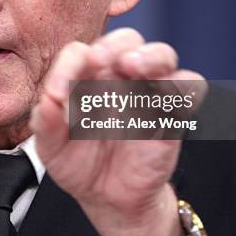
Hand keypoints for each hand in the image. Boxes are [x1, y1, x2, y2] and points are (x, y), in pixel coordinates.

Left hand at [30, 28, 205, 235]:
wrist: (106, 196)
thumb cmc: (76, 161)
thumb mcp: (51, 147)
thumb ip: (46, 124)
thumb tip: (48, 102)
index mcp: (85, 77)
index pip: (80, 52)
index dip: (69, 65)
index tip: (57, 94)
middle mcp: (118, 78)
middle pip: (127, 40)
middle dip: (115, 45)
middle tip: (101, 60)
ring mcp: (148, 93)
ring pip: (163, 55)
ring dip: (151, 56)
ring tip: (133, 68)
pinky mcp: (172, 114)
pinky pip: (190, 88)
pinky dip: (184, 87)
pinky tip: (165, 100)